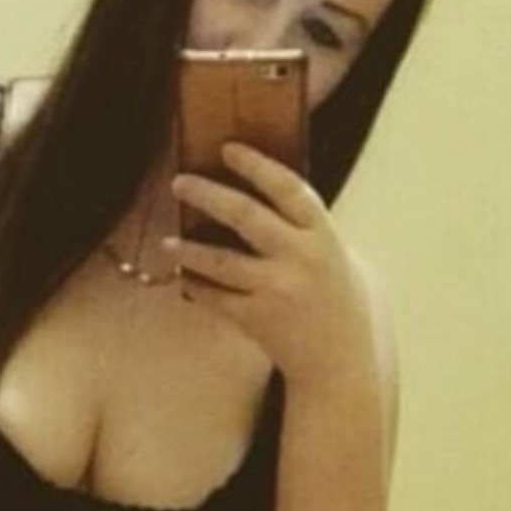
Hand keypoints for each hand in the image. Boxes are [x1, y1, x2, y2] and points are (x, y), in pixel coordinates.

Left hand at [168, 142, 376, 386]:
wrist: (342, 361)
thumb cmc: (340, 302)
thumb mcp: (336, 255)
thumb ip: (306, 229)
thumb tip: (261, 194)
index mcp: (324, 235)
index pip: (287, 187)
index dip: (256, 164)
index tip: (228, 149)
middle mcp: (300, 258)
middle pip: (246, 215)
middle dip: (208, 194)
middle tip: (179, 182)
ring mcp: (276, 290)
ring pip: (220, 260)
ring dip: (188, 248)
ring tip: (168, 242)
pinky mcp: (256, 319)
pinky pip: (215, 297)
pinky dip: (197, 286)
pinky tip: (184, 278)